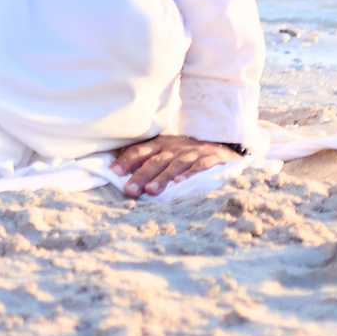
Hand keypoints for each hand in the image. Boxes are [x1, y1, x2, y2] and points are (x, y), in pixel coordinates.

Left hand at [110, 134, 240, 196]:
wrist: (222, 148)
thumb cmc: (186, 153)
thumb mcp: (166, 151)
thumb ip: (147, 159)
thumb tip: (119, 171)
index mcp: (161, 145)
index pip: (140, 150)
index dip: (127, 160)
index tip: (114, 172)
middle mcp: (175, 148)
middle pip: (155, 161)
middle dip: (141, 175)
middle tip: (130, 190)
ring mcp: (193, 153)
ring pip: (175, 165)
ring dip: (162, 177)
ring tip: (150, 191)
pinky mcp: (211, 159)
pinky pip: (200, 166)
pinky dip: (189, 174)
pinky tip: (180, 183)